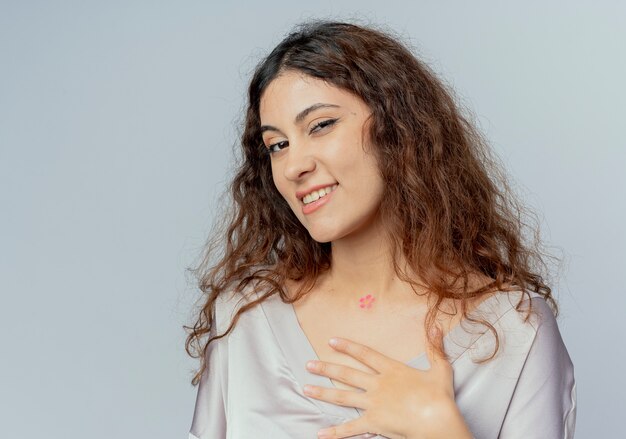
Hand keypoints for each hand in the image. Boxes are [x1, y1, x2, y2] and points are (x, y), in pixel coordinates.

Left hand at [303, 327, 472, 438]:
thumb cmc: (439, 397)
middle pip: (346, 374)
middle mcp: (377, 385)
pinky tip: (320, 433)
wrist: (436, 421)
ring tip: (306, 389)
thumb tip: (437, 328)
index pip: (364, 354)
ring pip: (342, 397)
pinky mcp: (373, 423)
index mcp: (391, 370)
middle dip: (325, 369)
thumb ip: (435, 349)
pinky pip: (350, 428)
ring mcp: (373, 404)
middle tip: (308, 364)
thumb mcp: (440, 369)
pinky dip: (335, 432)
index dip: (347, 347)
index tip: (331, 341)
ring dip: (322, 393)